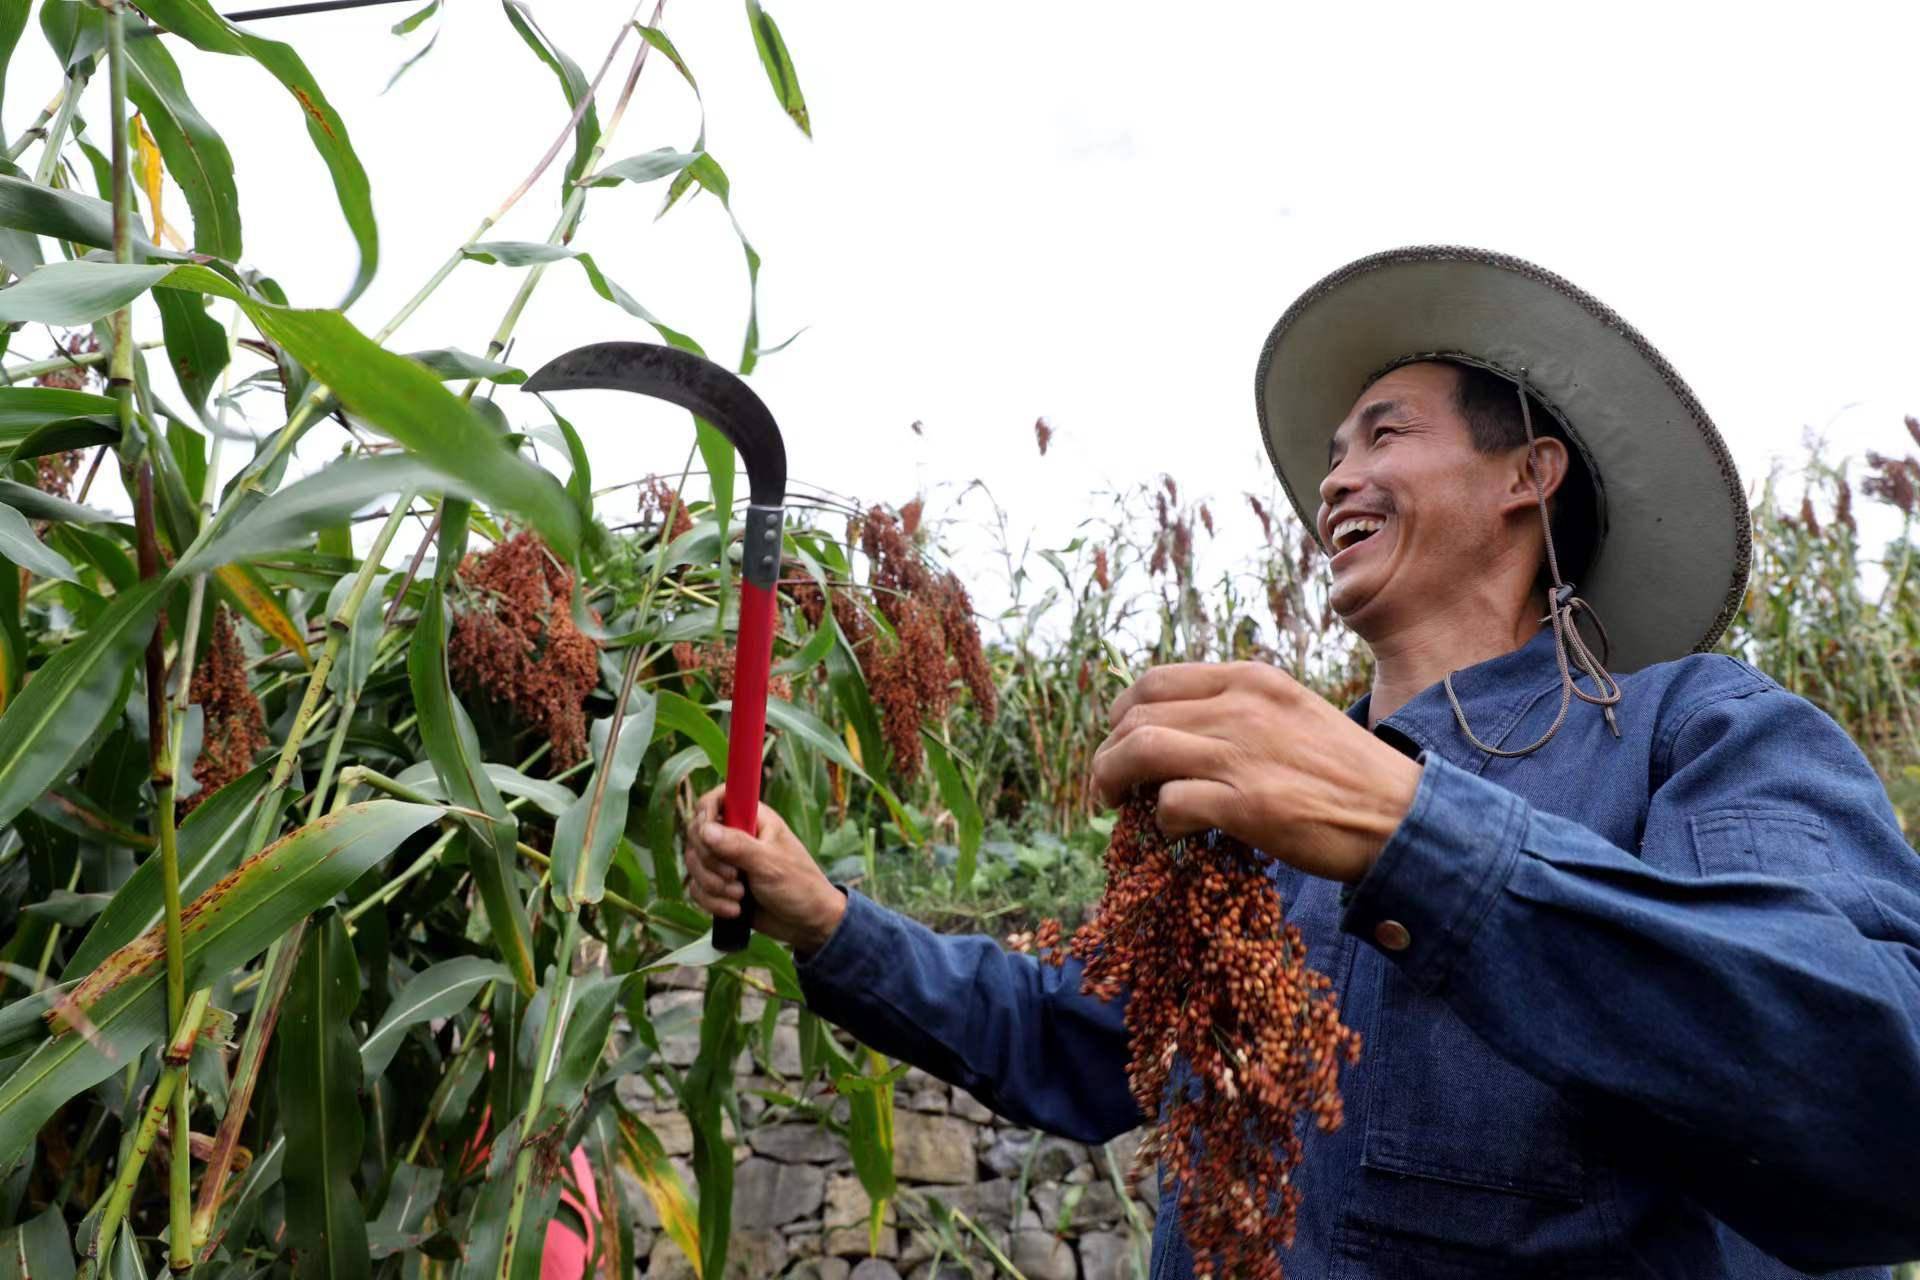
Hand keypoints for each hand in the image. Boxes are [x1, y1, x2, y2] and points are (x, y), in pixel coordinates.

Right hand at [684, 786, 846, 953]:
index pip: (717, 797)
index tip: (707, 834)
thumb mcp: (770, 864)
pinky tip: (735, 910)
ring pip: (694, 863)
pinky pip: (697, 888)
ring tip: (740, 896)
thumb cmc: (798, 885)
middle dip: (710, 861)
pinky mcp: (720, 885)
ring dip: (712, 885)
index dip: (705, 812)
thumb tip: (704, 830)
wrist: (806, 923)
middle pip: (697, 833)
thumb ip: (738, 846)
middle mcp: (736, 835)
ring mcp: (726, 860)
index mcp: (753, 818)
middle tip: (734, 876)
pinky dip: (712, 901)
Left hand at [1090, 662, 1421, 882]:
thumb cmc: (1346, 771)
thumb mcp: (1290, 713)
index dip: (1122, 714)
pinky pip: (1170, 804)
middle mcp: (1240, 707)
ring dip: (1114, 780)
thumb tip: (1177, 728)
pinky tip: (1175, 832)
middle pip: (1136, 715)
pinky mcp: (1248, 805)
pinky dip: (1160, 821)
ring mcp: (1243, 754)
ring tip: (1117, 804)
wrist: (1403, 814)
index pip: (1154, 680)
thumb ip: (1237, 710)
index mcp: (1250, 679)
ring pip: (1139, 751)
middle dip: (1110, 752)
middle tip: (1111, 784)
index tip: (1120, 742)